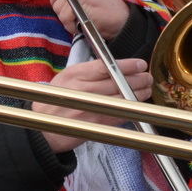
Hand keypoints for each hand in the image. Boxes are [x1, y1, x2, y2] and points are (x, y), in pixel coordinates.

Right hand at [32, 57, 153, 152]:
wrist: (44, 126)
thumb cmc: (55, 99)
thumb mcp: (65, 78)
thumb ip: (88, 72)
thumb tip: (115, 67)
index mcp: (74, 75)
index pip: (106, 66)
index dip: (127, 65)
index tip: (140, 64)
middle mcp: (82, 90)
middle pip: (117, 82)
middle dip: (138, 79)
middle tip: (147, 77)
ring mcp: (88, 108)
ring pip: (121, 98)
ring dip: (138, 94)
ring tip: (146, 90)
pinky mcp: (94, 124)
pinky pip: (118, 115)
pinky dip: (130, 109)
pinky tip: (136, 104)